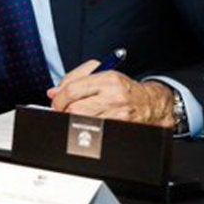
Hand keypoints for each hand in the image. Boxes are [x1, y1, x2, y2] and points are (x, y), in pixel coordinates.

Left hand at [47, 59, 176, 126]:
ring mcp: (117, 115)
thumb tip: (54, 92)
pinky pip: (93, 131)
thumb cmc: (121, 88)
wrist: (149, 104)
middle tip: (63, 110)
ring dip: (73, 120)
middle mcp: (114, 97)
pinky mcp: (119, 129)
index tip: (56, 101)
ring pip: (82, 122)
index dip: (59, 98)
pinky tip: (87, 122)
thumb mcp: (101, 72)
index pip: (72, 90)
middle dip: (63, 111)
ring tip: (75, 115)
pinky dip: (85, 128)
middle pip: (75, 109)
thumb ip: (74, 78)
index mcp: (108, 79)